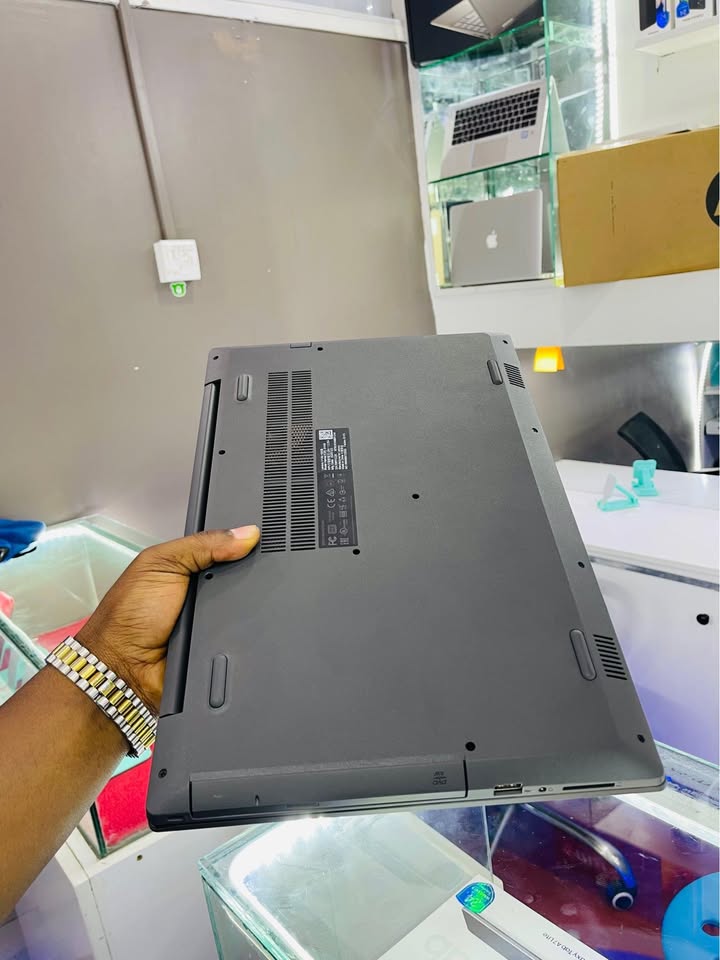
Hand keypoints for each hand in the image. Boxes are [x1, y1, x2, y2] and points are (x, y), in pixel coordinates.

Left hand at [76, 526, 259, 714]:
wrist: (125, 667)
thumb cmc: (129, 615)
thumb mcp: (161, 563)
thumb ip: (201, 544)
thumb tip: (245, 534)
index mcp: (187, 566)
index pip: (225, 548)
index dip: (239, 544)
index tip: (254, 540)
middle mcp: (203, 592)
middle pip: (241, 578)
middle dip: (241, 577)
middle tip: (228, 580)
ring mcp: (215, 619)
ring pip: (246, 607)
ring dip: (240, 607)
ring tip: (221, 608)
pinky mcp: (223, 645)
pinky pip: (243, 635)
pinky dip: (241, 633)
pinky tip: (230, 629)